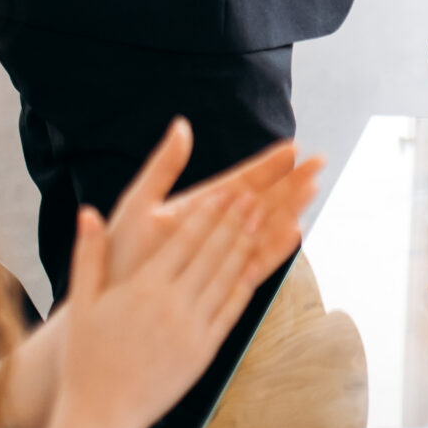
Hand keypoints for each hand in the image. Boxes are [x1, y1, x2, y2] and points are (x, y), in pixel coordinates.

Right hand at [0, 123, 317, 427]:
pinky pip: (231, 310)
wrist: (103, 414)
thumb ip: (88, 255)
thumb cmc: (87, 358)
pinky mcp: (205, 350)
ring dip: (248, 246)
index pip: (184, 240)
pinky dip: (247, 285)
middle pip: (212, 253)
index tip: (228, 191)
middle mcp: (172, 304)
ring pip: (227, 277)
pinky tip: (259, 266)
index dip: (210, 213)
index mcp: (142, 288)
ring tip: (265, 221)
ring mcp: (192, 328)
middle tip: (257, 196)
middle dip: (236, 221)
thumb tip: (86, 212)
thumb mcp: (82, 305)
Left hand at [105, 118, 320, 294]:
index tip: (293, 147)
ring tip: (313, 190)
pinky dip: (275, 248)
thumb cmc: (117, 255)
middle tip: (320, 163)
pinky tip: (294, 232)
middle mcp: (215, 230)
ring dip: (290, 209)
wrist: (107, 301)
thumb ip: (163, 167)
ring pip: (264, 229)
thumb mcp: (138, 203)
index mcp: (199, 208)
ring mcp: (221, 256)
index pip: (242, 180)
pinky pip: (254, 262)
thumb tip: (182, 126)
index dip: (267, 165)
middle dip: (290, 182)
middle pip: (262, 201)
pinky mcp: (222, 283)